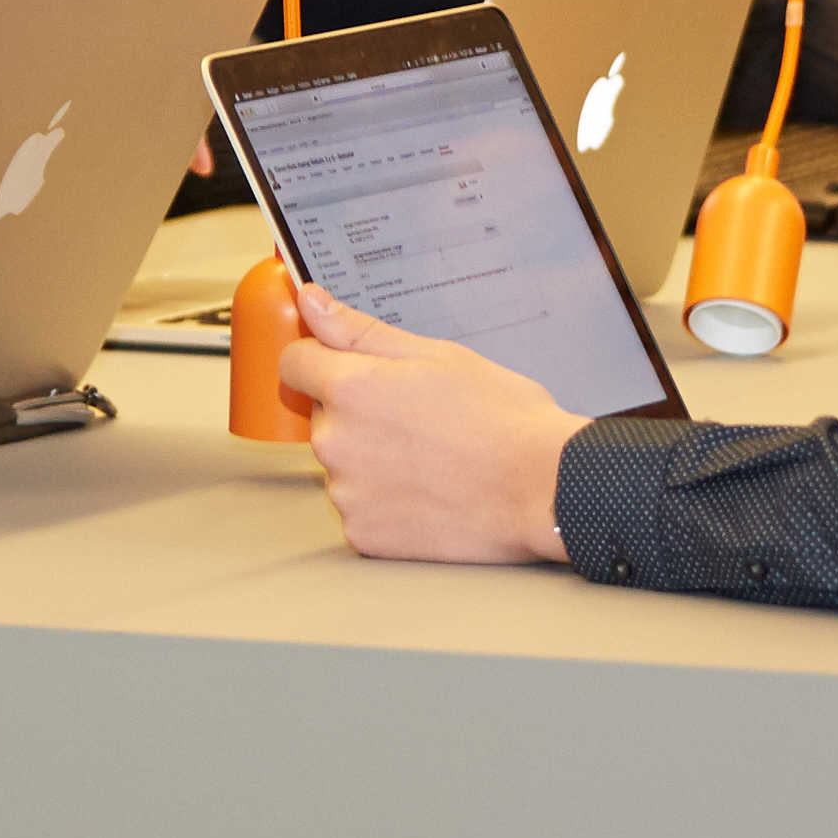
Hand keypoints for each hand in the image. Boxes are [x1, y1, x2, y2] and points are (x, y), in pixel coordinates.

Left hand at [273, 283, 579, 564]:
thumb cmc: (502, 419)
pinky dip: (386, 502)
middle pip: (325, 417)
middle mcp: (335, 444)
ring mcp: (347, 494)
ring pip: (343, 465)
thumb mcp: (436, 355)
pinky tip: (430, 493)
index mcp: (350, 389)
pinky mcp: (364, 536)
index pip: (295, 363)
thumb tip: (311, 302)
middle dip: (359, 413)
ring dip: (372, 460)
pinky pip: (361, 508)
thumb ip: (361, 331)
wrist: (542, 491)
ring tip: (433, 459)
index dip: (322, 360)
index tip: (351, 369)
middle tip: (420, 418)